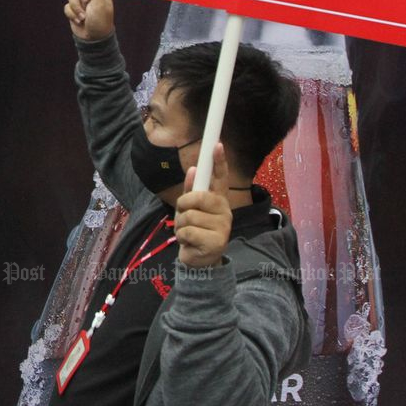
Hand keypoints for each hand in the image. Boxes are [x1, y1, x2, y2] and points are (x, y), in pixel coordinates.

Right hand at [64, 0, 114, 41]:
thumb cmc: (100, 22)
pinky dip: (72, 15)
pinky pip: (67, 7)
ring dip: (76, 8)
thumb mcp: (100, 4)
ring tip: (84, 17)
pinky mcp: (74, 10)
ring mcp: (81, 3)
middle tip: (86, 0)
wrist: (93, 39)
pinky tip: (79, 21)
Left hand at [174, 143, 232, 267]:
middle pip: (197, 197)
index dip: (219, 161)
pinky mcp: (216, 242)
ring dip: (181, 226)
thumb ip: (190, 191)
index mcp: (218, 200)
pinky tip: (190, 243)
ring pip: (189, 216)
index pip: (220, 178)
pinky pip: (188, 231)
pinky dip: (182, 238)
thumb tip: (192, 170)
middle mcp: (224, 211)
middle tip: (184, 216)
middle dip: (183, 206)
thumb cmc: (194, 231)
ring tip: (188, 233)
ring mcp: (222, 226)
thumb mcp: (189, 210)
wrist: (199, 261)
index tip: (217, 144)